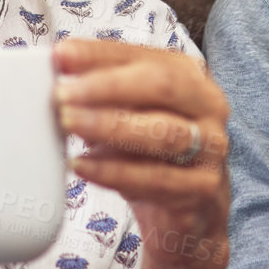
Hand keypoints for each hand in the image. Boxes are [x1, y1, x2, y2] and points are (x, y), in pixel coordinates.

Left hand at [53, 39, 229, 268]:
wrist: (192, 214)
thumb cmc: (154, 154)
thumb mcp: (129, 116)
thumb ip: (100, 94)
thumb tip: (57, 74)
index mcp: (189, 76)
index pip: (142, 56)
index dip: (99, 54)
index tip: (61, 55)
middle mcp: (208, 106)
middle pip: (161, 85)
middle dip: (107, 86)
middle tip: (64, 93)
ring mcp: (211, 149)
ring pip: (162, 132)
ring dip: (110, 126)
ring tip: (70, 123)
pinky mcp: (202, 189)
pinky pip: (156, 178)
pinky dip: (114, 171)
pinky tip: (83, 165)